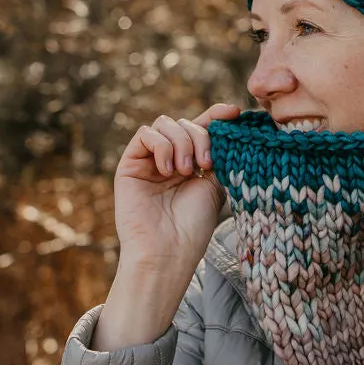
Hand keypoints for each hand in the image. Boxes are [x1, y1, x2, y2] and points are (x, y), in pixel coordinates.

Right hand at [113, 102, 240, 271]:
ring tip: (186, 171)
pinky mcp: (130, 164)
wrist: (168, 251)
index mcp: (192, 163)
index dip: (216, 115)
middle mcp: (170, 159)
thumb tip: (230, 119)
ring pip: (165, 124)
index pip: (203, 127)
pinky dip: (161, 146)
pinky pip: (145, 134)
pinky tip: (168, 171)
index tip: (234, 113)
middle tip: (205, 165)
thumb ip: (218, 153)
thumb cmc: (193, 226)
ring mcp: (149, 161)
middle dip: (200, 137)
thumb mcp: (215, 184)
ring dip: (182, 142)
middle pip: (185, 123)